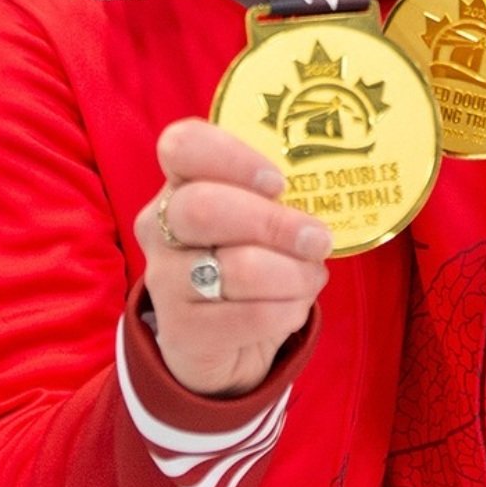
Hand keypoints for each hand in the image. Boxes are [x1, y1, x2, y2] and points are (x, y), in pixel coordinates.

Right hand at [136, 119, 332, 396]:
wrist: (220, 340)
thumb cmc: (247, 256)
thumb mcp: (257, 217)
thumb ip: (275, 199)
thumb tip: (325, 195)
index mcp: (180, 181)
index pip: (183, 146)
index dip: (232, 158)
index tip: (279, 183)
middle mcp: (160, 225)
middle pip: (203, 207)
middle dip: (274, 223)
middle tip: (318, 238)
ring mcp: (164, 278)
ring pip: (235, 267)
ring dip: (292, 273)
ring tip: (313, 276)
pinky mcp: (180, 330)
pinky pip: (248, 315)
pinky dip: (285, 311)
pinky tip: (294, 307)